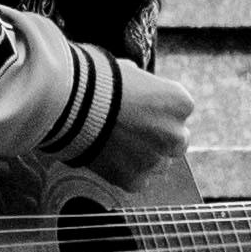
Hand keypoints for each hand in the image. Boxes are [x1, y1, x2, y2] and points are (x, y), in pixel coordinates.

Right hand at [78, 69, 197, 189]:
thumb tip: (138, 82)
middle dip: (160, 138)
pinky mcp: (134, 180)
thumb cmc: (97, 81)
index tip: (140, 110)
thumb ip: (143, 83)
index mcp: (180, 103)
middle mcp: (175, 134)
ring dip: (145, 157)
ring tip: (118, 145)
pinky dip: (125, 172)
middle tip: (134, 132)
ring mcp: (155, 160)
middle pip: (176, 142)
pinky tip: (109, 157)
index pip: (179, 112)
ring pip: (159, 164)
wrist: (70, 106)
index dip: (158, 111)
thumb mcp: (128, 71)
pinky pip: (138, 180)